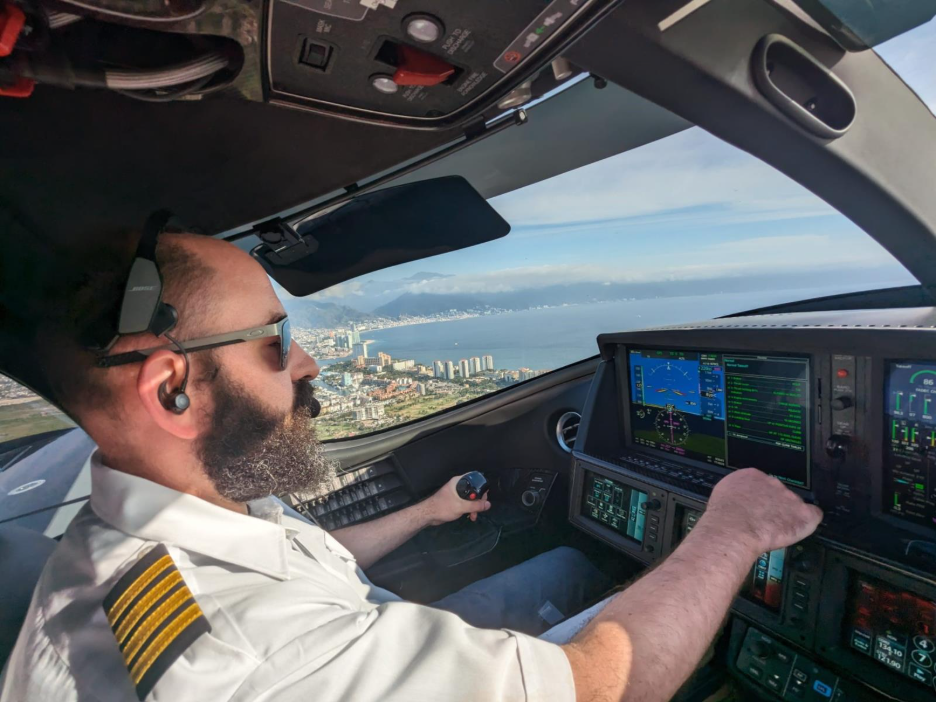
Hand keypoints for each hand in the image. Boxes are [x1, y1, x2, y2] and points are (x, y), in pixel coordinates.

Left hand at [424, 474, 491, 525]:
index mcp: (458, 482)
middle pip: (474, 490)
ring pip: (471, 498)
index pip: (475, 479)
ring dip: (474, 507)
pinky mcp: (455, 501)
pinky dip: (469, 509)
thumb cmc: (443, 507)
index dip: (481, 487)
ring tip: (473, 516)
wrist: (429, 515)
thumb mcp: (461, 506)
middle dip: (478, 500)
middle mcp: (458, 486)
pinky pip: (466, 503)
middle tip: (480, 508)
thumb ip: (475, 505)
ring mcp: (457, 494)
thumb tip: (488, 504)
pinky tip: (470, 516)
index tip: (484, 497)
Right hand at [702, 468, 822, 554]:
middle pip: (780, 493)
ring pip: (794, 505)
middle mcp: (773, 483)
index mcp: (752, 475)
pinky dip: (807, 523)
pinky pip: (813, 516)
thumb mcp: (723, 494)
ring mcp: (789, 498)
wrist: (733, 527)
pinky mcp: (802, 514)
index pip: (762, 482)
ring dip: (788, 516)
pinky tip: (795, 529)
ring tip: (774, 530)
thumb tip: (736, 500)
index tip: (758, 506)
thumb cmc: (724, 515)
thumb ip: (736, 493)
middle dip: (775, 506)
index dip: (761, 497)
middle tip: (765, 520)